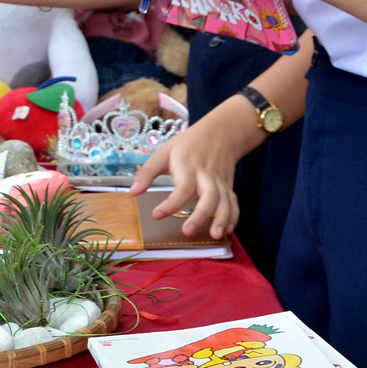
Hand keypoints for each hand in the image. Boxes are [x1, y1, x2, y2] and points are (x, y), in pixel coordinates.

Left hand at [128, 96, 261, 238]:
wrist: (221, 131)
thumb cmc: (187, 144)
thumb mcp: (164, 152)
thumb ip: (148, 172)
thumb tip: (132, 193)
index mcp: (188, 166)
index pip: (182, 187)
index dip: (170, 203)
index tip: (156, 215)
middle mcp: (206, 175)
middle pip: (209, 196)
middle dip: (200, 215)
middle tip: (188, 232)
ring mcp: (220, 181)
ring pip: (225, 201)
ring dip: (222, 219)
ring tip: (215, 236)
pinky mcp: (229, 186)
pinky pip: (234, 202)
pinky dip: (233, 216)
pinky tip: (227, 231)